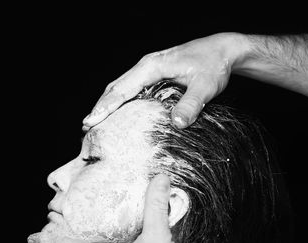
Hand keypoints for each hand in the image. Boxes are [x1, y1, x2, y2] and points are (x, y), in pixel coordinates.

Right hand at [83, 33, 247, 128]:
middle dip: (100, 106)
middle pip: (115, 87)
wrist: (222, 51)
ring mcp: (150, 70)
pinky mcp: (155, 75)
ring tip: (96, 122)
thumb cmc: (213, 65)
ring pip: (121, 87)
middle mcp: (147, 66)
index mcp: (152, 66)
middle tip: (86, 127)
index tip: (91, 120)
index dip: (105, 106)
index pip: (122, 88)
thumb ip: (191, 104)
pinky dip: (120, 101)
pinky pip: (131, 88)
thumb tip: (176, 124)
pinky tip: (118, 113)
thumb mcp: (205, 86)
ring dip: (107, 104)